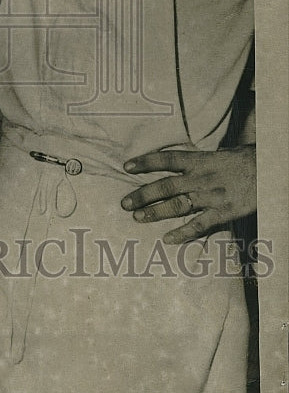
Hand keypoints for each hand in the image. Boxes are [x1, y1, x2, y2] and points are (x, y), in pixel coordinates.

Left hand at [121, 145, 256, 244]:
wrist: (270, 169)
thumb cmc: (245, 159)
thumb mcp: (219, 153)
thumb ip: (198, 160)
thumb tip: (179, 161)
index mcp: (199, 160)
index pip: (166, 159)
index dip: (145, 162)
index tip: (126, 166)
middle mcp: (201, 178)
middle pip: (165, 186)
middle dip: (142, 194)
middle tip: (124, 202)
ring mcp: (211, 196)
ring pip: (177, 205)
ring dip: (156, 212)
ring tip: (137, 218)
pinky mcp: (224, 212)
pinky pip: (200, 224)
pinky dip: (183, 233)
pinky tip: (168, 239)